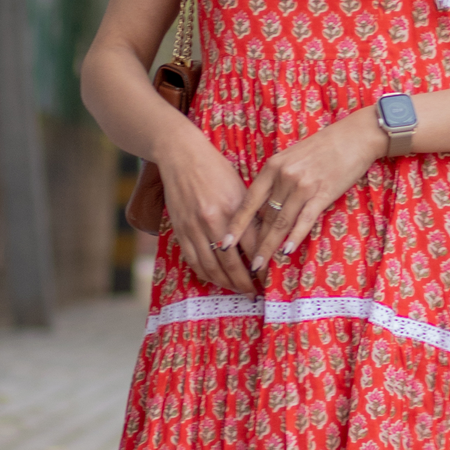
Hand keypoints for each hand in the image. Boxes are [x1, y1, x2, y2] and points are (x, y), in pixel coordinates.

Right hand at [156, 131, 260, 293]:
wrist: (181, 156)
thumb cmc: (216, 169)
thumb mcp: (241, 190)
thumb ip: (251, 217)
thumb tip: (265, 243)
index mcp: (233, 209)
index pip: (253, 248)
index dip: (262, 266)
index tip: (269, 277)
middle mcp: (212, 221)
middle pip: (232, 264)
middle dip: (244, 282)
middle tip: (254, 292)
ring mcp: (193, 228)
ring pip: (211, 267)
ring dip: (225, 283)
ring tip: (237, 290)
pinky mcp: (180, 231)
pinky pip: (193, 261)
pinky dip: (206, 274)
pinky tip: (216, 279)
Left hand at [234, 110, 387, 272]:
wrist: (355, 136)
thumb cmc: (322, 148)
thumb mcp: (291, 158)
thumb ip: (276, 179)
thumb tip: (265, 208)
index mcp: (273, 166)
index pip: (249, 201)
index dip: (236, 225)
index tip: (224, 243)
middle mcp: (284, 176)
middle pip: (265, 216)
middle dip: (255, 243)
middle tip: (246, 265)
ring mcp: (303, 186)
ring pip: (281, 222)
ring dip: (270, 247)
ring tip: (261, 265)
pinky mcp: (322, 193)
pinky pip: (305, 220)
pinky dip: (295, 237)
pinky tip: (287, 251)